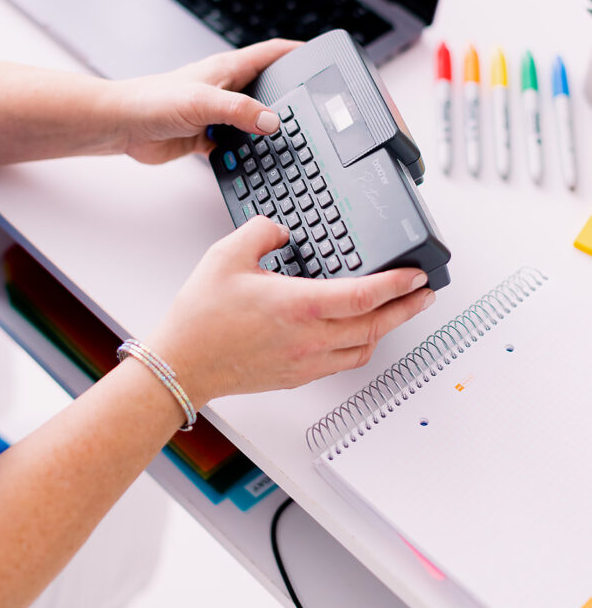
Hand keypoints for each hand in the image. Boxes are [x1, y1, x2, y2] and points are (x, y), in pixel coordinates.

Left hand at [110, 38, 299, 164]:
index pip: (275, 54)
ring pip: (254, 121)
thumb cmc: (151, 101)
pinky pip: (236, 145)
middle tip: (314, 111)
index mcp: (229, 69)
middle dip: (291, 98)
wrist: (122, 126)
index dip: (300, 53)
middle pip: (269, 89)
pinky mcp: (207, 136)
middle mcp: (227, 89)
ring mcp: (218, 113)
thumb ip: (239, 110)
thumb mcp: (202, 102)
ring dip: (268, 131)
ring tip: (290, 142)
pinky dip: (246, 153)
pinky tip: (254, 162)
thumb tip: (272, 121)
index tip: (322, 58)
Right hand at [148, 217, 435, 409]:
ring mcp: (305, 361)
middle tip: (425, 295)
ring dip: (384, 330)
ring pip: (363, 349)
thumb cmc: (201, 318)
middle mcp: (310, 338)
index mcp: (300, 305)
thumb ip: (262, 232)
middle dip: (406, 309)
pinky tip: (354, 336)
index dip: (398, 284)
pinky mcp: (296, 376)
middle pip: (376, 326)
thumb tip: (282, 231)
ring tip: (394, 313)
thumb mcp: (227, 255)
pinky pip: (341, 363)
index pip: (366, 294)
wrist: (182, 364)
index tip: (418, 275)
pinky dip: (358, 347)